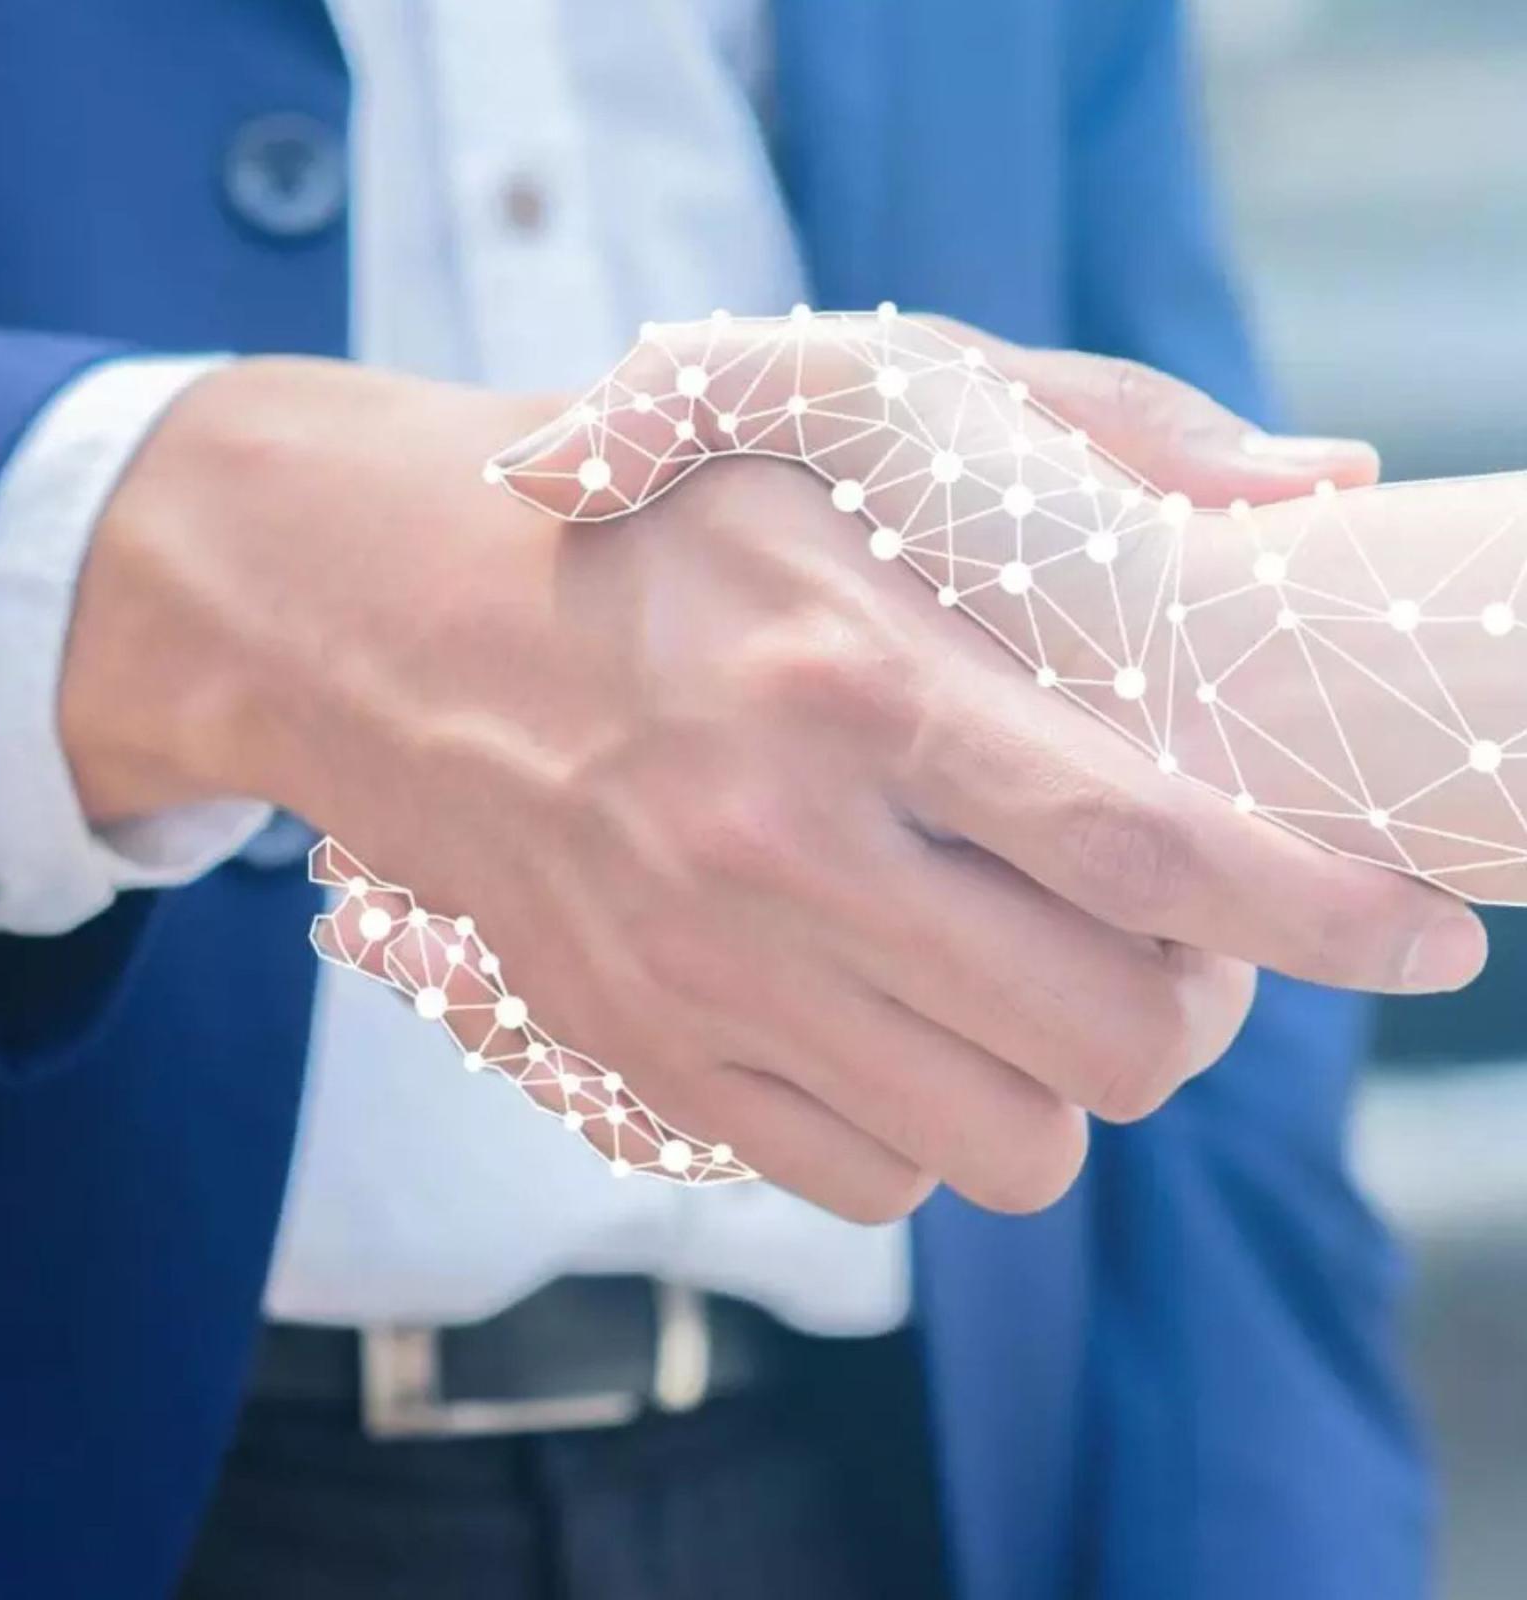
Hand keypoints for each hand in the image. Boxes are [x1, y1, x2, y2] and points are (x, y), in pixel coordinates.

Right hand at [60, 335, 1481, 1220]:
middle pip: (1106, 1040)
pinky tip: (907, 1016)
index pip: (1144, 845)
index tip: (1419, 942)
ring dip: (1069, 1080)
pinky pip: (871, 1185)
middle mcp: (771, 850)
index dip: (1319, 910)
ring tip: (1036, 983)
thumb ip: (1098, 438)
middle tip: (1176, 942)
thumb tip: (1307, 495)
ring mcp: (699, 977)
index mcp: (846, 678)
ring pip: (1005, 1148)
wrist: (389, 620)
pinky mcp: (644, 1054)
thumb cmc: (644, 515)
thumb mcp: (848, 424)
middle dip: (1197, 1010)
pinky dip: (936, 1123)